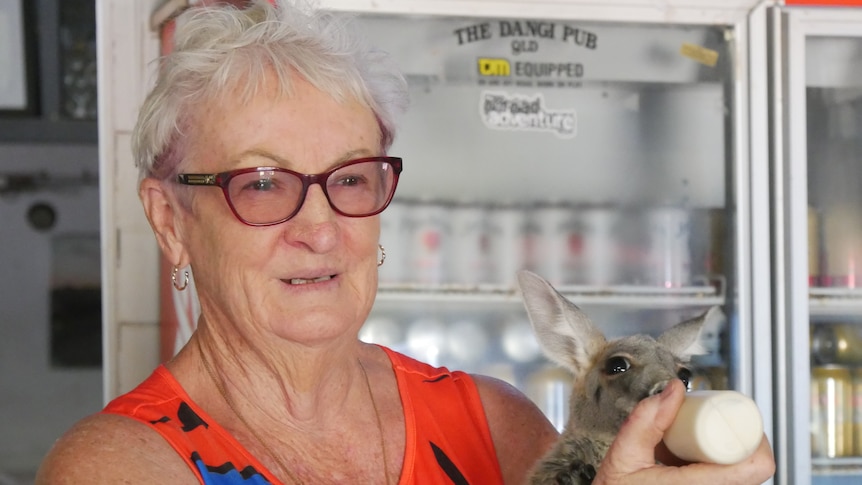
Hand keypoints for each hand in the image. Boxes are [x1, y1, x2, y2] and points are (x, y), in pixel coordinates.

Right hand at [593, 379, 775, 484]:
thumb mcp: (623, 456)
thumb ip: (646, 421)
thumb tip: (675, 390)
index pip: (756, 466)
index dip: (755, 437)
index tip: (735, 419)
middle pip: (753, 469)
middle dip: (738, 440)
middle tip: (714, 425)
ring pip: (741, 478)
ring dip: (726, 455)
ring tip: (696, 445)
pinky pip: (725, 484)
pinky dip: (715, 468)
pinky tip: (689, 463)